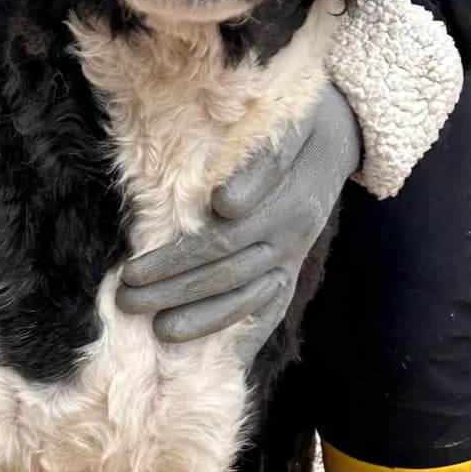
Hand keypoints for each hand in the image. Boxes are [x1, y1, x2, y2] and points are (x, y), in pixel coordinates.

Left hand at [115, 84, 360, 359]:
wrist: (345, 126)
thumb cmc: (300, 112)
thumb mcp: (289, 121)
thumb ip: (264, 160)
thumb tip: (226, 205)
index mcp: (288, 202)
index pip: (222, 241)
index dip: (176, 260)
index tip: (133, 272)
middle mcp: (292, 236)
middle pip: (224, 273)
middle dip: (171, 291)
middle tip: (125, 302)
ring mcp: (293, 257)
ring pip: (245, 297)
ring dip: (200, 318)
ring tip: (157, 333)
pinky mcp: (293, 268)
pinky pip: (271, 309)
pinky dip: (245, 334)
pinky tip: (221, 358)